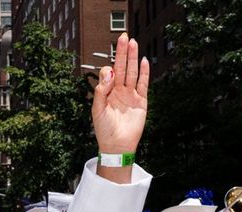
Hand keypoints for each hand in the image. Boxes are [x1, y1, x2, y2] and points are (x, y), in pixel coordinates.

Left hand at [92, 32, 149, 155]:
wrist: (117, 145)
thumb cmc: (104, 129)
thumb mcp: (97, 109)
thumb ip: (101, 90)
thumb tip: (109, 73)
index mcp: (107, 92)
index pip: (108, 73)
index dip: (109, 70)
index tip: (111, 76)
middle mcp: (119, 91)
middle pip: (121, 67)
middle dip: (122, 52)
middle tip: (124, 36)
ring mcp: (130, 95)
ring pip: (132, 72)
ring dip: (133, 58)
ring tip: (133, 42)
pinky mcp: (141, 101)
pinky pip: (143, 84)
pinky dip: (144, 73)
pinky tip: (144, 61)